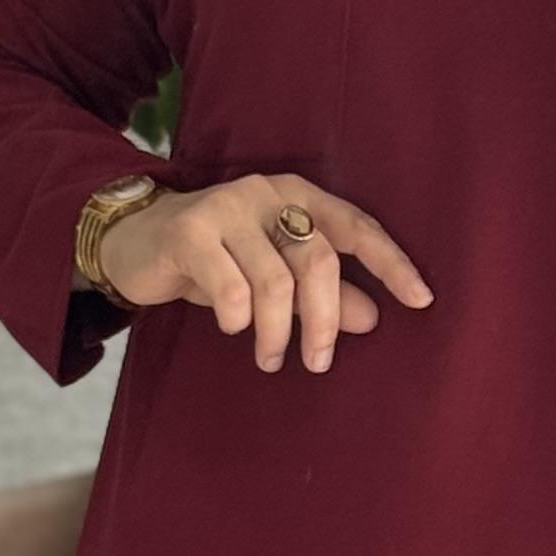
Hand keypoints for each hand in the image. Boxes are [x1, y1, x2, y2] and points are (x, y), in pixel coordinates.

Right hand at [96, 169, 432, 373]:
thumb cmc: (216, 261)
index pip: (356, 226)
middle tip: (318, 362)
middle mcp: (267, 193)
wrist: (134, 242)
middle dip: (324, 320)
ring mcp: (227, 208)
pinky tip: (233, 329)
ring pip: (275, 281)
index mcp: (297, 197)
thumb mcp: (273, 276)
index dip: (391, 263)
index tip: (421, 301)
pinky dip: (239, 318)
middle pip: (318, 260)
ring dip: (277, 332)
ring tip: (271, 360)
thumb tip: (373, 318)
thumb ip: (323, 293)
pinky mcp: (190, 231)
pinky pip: (230, 287)